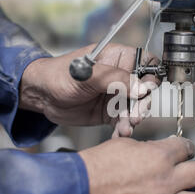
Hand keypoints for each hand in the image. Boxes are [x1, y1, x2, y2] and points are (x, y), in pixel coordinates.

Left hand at [20, 43, 159, 136]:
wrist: (41, 96)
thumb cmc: (60, 75)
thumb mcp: (89, 74)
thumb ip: (116, 79)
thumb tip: (141, 89)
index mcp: (120, 58)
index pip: (148, 64)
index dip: (152, 77)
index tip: (147, 91)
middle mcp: (122, 77)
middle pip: (145, 90)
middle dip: (142, 104)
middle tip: (135, 116)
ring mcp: (117, 95)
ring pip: (136, 108)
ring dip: (133, 120)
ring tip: (125, 128)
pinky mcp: (110, 112)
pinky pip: (123, 121)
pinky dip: (123, 129)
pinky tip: (118, 135)